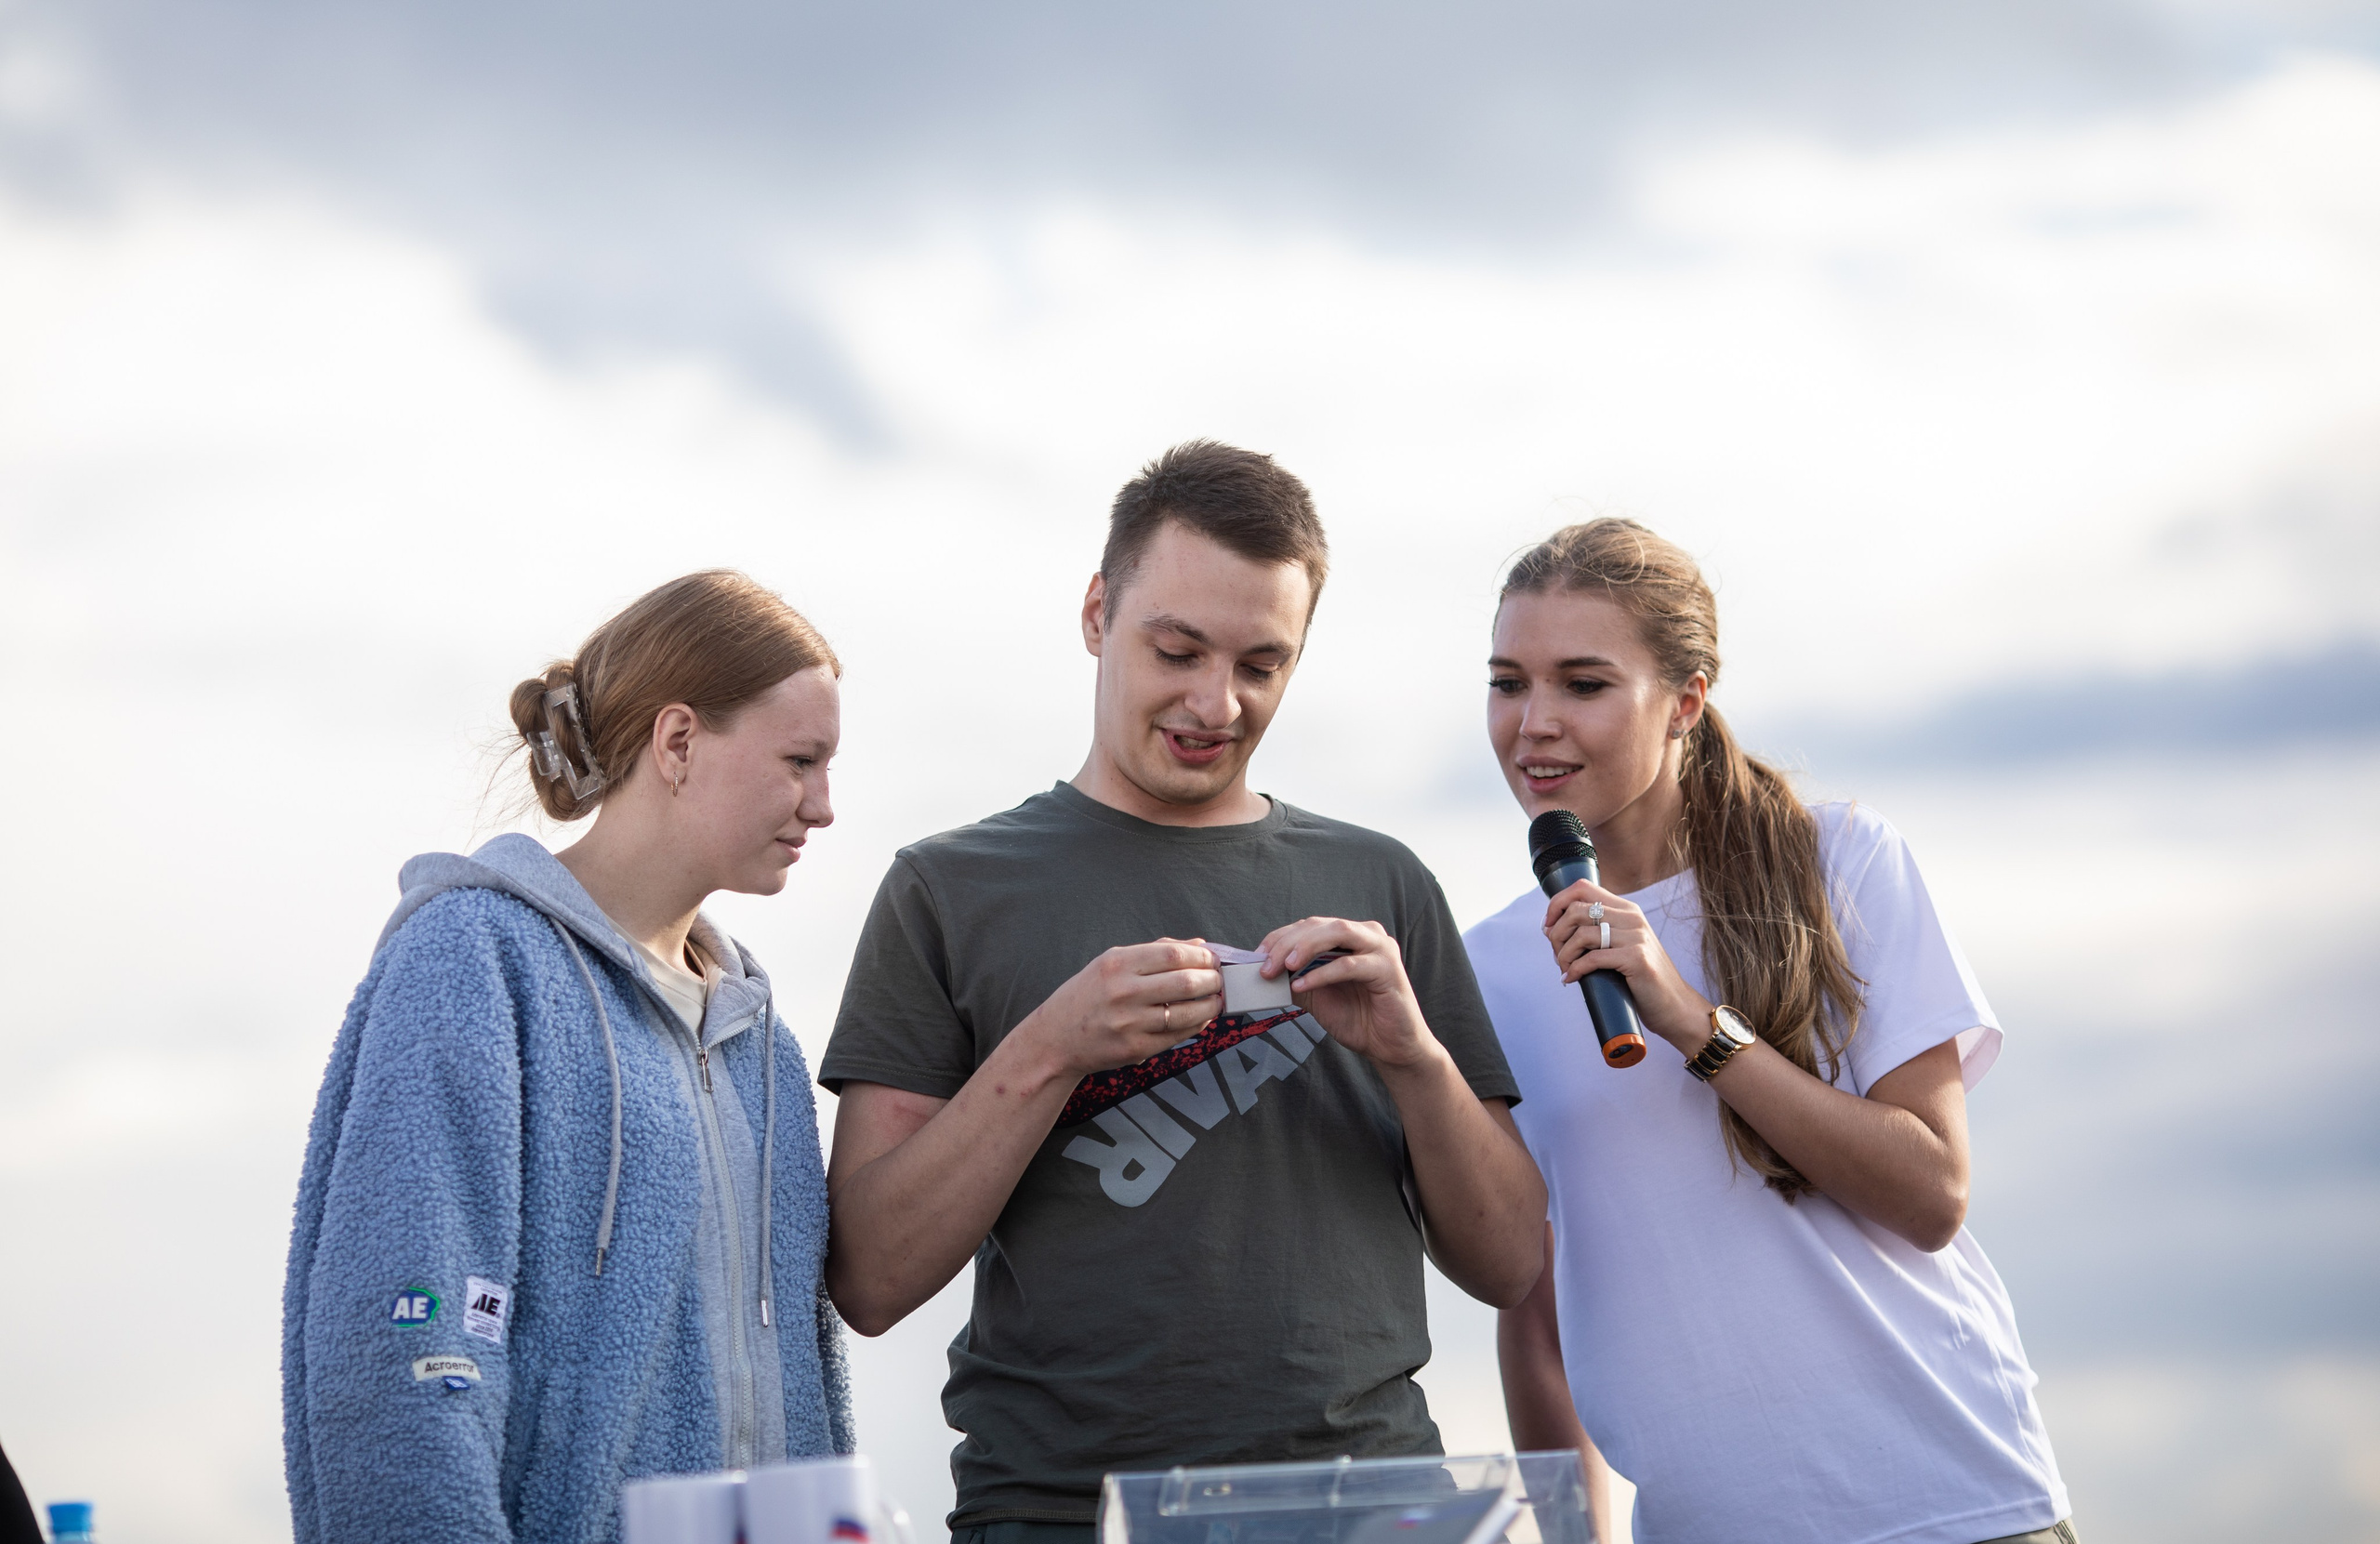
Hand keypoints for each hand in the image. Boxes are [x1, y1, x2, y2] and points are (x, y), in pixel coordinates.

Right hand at [1015, 939, 1223, 1079]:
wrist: (1055, 1040)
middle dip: (1212, 980)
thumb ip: (1154, 951)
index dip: (1201, 957)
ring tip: (1215, 999)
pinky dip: (1197, 1025)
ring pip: (1187, 1011)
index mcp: (1116, 964)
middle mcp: (1123, 992)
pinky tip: (1201, 1018)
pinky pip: (1178, 1035)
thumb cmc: (1085, 997)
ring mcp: (1130, 1023)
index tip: (1212, 959)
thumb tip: (1198, 946)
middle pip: (1186, 982)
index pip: (1173, 954)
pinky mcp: (1136, 1049)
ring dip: (1210, 1005)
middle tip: (1218, 979)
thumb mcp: (1109, 964)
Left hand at [1257, 916, 1439, 1070]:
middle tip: (1265, 966)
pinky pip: (1350, 965)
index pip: (1309, 925)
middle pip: (1320, 925)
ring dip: (1305, 947)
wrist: (1390, 1048)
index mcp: (1350, 936)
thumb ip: (1294, 978)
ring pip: (1338, 932)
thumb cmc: (1357, 1019)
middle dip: (1287, 943)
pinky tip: (1303, 985)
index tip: (1256, 957)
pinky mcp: (1388, 969)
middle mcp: (1367, 934)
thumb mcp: (1317, 995)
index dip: (1280, 937)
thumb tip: (1262, 971)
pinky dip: (1322, 974)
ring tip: (1284, 967)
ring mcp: (1381, 949)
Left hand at [1542, 880, 1709, 1052]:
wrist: (1675, 1006)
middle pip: (1576, 910)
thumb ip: (1599, 931)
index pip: (1582, 888)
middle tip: (1557, 956)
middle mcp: (1632, 918)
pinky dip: (1575, 969)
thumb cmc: (1642, 979)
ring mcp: (1636, 937)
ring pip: (1581, 934)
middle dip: (1556, 934)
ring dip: (1564, 954)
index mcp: (1626, 909)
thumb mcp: (1622, 946)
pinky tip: (1571, 979)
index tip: (1548, 926)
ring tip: (1565, 969)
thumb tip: (1554, 929)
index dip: (1557, 904)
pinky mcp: (1637, 959)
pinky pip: (1593, 958)